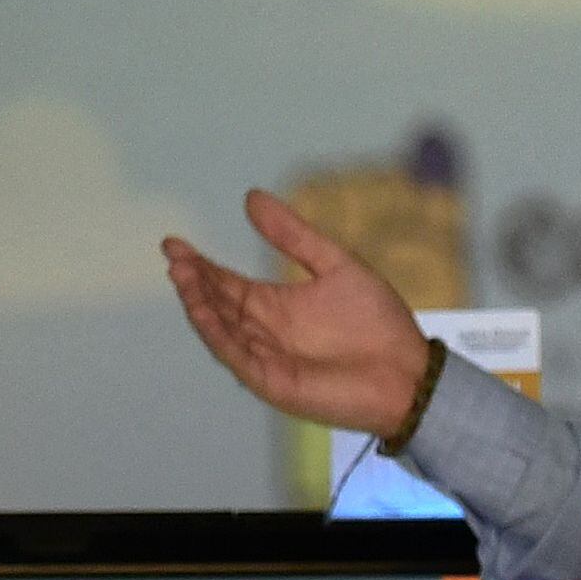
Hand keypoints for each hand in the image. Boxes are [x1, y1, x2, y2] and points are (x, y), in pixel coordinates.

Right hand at [162, 189, 431, 437]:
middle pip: (217, 304)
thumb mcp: (335, 264)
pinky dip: (218, 335)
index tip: (174, 243)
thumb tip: (252, 198)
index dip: (200, 264)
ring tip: (183, 277)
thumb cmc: (378, 323)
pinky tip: (204, 312)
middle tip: (176, 257)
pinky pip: (237, 356)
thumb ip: (293, 235)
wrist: (407, 371)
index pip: (226, 283)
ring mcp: (264, 358)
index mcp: (274, 307)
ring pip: (221, 330)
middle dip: (194, 281)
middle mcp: (263, 332)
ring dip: (200, 305)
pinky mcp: (272, 381)